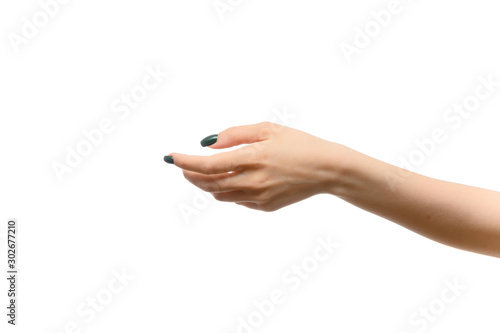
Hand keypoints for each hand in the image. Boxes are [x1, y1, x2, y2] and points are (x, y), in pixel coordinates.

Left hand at [167, 122, 344, 210]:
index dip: (185, 161)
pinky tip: (228, 181)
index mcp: (252, 158)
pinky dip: (225, 191)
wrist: (327, 169)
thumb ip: (235, 135)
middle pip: (208, 183)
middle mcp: (253, 181)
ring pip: (219, 195)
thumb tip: (209, 144)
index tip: (171, 157)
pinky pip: (236, 201)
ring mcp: (259, 197)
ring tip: (200, 173)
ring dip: (205, 184)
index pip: (208, 164)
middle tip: (182, 165)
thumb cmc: (299, 144)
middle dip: (190, 174)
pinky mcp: (265, 207)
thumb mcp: (268, 129)